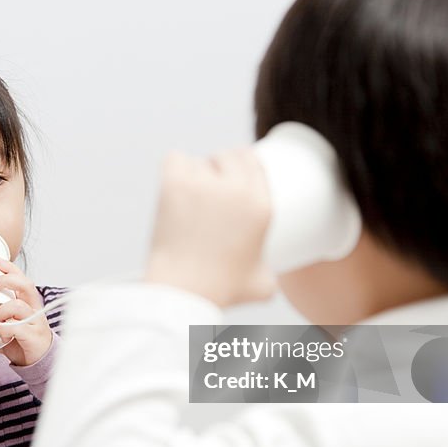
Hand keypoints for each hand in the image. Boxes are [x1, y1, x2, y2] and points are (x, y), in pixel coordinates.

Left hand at [0, 258, 53, 366]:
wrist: (36, 361)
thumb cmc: (19, 338)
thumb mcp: (8, 320)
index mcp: (28, 302)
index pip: (22, 278)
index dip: (11, 268)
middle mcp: (34, 308)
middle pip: (26, 285)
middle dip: (7, 280)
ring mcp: (36, 322)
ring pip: (18, 306)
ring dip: (2, 311)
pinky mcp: (34, 336)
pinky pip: (17, 327)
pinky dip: (5, 330)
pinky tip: (1, 335)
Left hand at [144, 148, 275, 306]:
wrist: (184, 291)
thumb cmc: (220, 289)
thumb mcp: (262, 284)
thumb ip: (272, 276)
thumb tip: (270, 278)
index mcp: (261, 205)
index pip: (254, 162)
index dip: (244, 165)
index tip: (234, 176)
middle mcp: (236, 189)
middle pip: (230, 155)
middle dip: (222, 166)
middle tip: (210, 186)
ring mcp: (204, 184)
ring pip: (201, 161)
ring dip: (197, 174)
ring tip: (191, 197)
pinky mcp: (175, 184)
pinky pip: (176, 159)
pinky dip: (175, 169)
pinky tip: (175, 186)